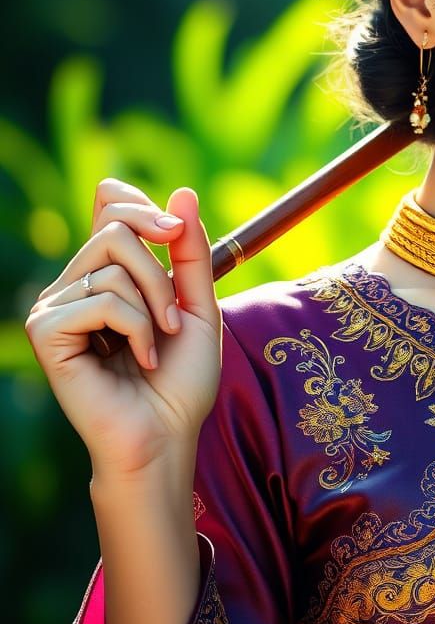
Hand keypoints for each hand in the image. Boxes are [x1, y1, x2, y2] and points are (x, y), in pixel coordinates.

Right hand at [25, 179, 221, 479]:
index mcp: (109, 271)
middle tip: (176, 316)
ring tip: (158, 344)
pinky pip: (103, 300)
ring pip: (112, 262)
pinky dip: (136, 329)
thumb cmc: (182, 377)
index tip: (172, 231)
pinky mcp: (46, 330)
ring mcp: (56, 305)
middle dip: (161, 270)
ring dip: (155, 305)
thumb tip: (182, 190)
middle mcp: (77, 281)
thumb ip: (190, 250)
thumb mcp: (199, 303)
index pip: (109, 204)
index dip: (138, 204)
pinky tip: (139, 360)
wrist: (167, 433)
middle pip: (116, 228)